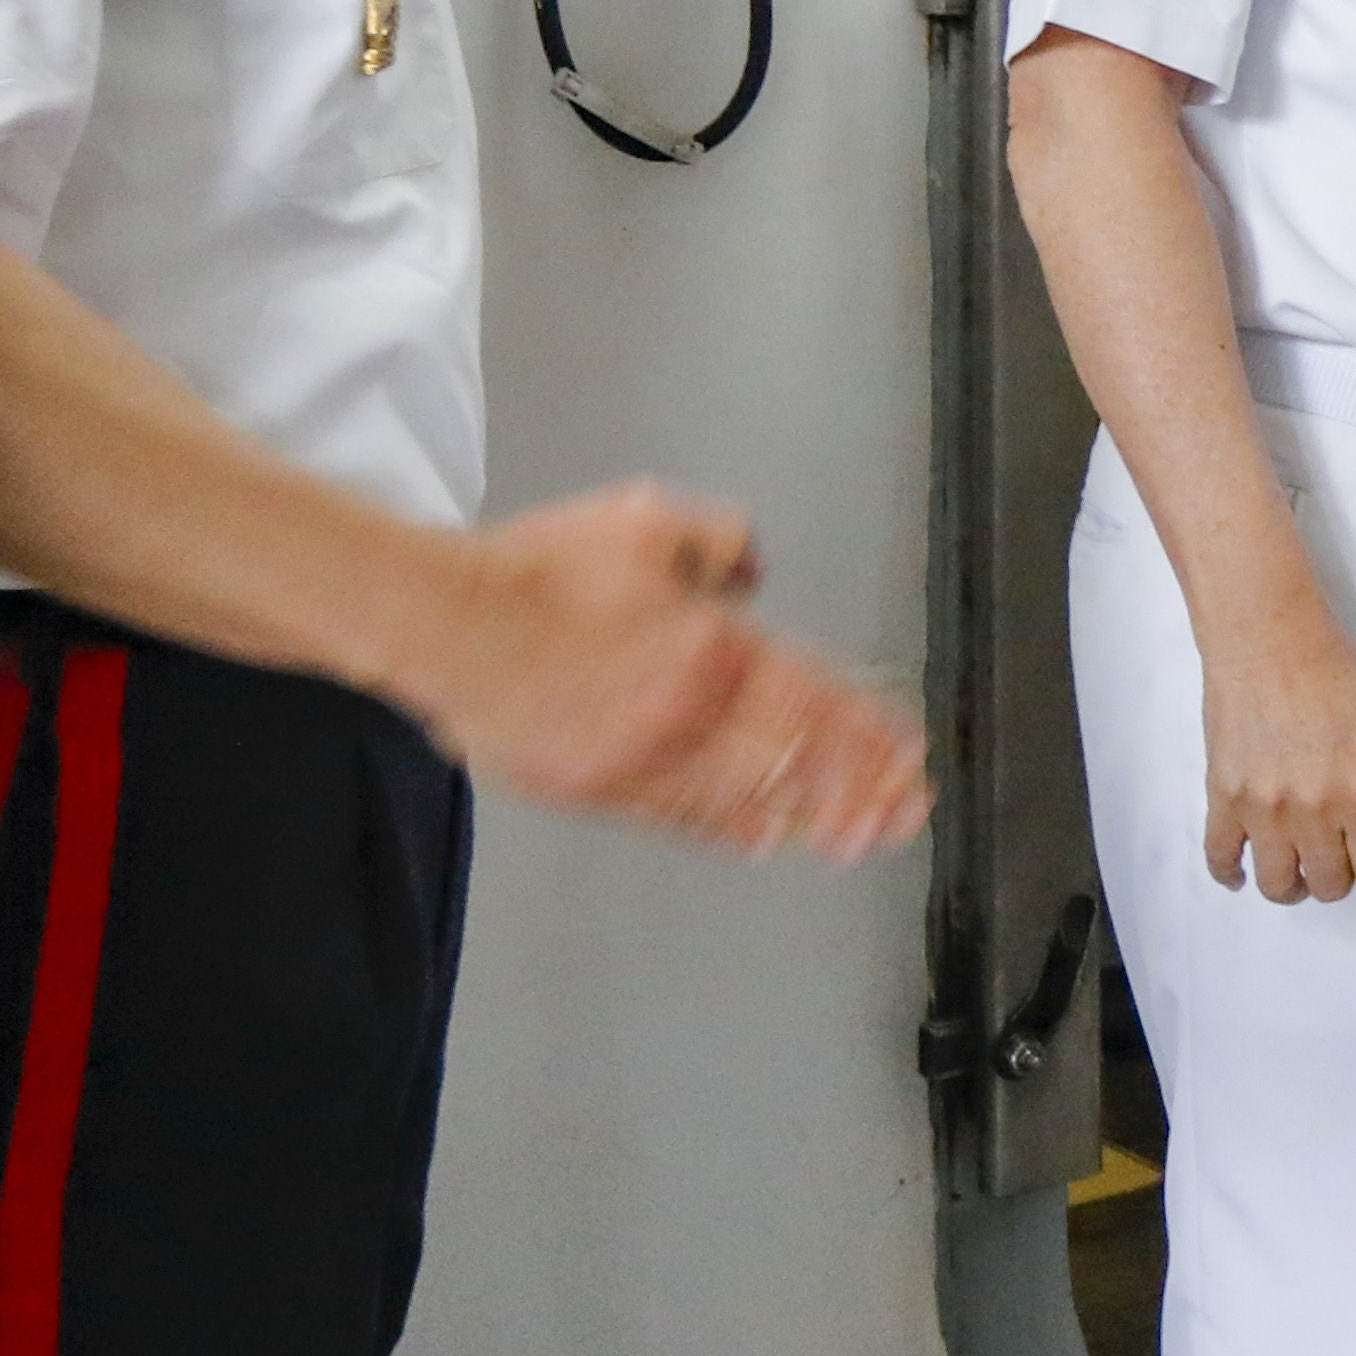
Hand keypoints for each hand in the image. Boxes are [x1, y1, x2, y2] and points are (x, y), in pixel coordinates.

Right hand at [401, 482, 928, 856]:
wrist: (445, 622)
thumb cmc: (542, 567)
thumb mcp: (647, 519)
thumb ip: (721, 544)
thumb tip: (756, 575)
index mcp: (712, 648)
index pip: (815, 699)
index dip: (869, 733)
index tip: (910, 758)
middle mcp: (689, 713)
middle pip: (795, 760)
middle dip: (859, 790)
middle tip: (904, 814)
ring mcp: (643, 760)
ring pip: (745, 797)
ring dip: (808, 817)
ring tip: (855, 835)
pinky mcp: (597, 787)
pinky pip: (682, 817)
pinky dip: (731, 826)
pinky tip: (763, 836)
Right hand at [1193, 575, 1355, 903]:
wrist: (1268, 637)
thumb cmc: (1330, 670)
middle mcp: (1313, 811)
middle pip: (1330, 886)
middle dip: (1337, 876)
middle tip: (1333, 854)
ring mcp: (1263, 810)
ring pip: (1277, 887)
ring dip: (1290, 885)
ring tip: (1293, 870)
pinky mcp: (1223, 798)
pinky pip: (1220, 859)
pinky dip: (1230, 874)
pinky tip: (1240, 871)